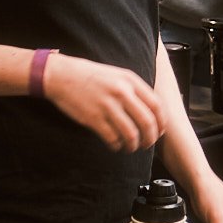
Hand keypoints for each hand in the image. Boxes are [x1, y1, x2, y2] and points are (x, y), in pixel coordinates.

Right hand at [41, 53, 163, 151]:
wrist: (62, 75)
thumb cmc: (90, 76)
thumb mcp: (117, 75)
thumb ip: (134, 90)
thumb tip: (151, 112)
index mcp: (130, 81)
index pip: (156, 105)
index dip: (161, 123)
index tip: (159, 132)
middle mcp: (122, 92)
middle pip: (147, 122)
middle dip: (150, 138)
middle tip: (147, 144)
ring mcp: (107, 106)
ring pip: (131, 134)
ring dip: (133, 145)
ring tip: (130, 147)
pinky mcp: (93, 118)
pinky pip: (112, 138)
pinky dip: (116, 146)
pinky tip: (115, 145)